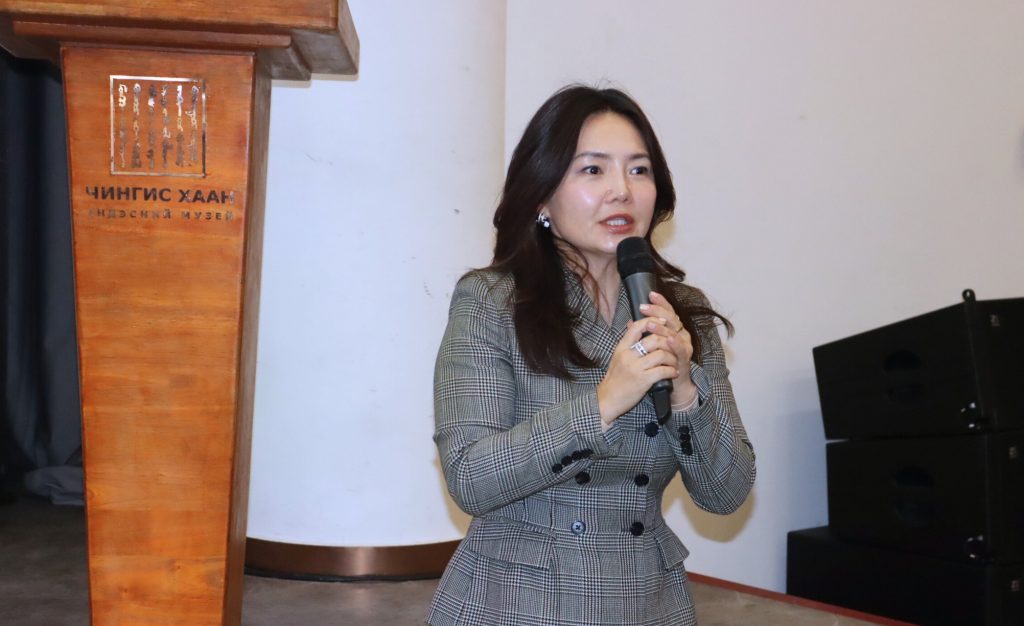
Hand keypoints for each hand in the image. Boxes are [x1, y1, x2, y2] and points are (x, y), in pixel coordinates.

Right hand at [596, 317, 679, 429]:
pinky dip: (671, 371)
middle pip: (654, 339)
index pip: (637, 327)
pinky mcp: (642, 380)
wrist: (608, 399)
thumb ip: (628, 343)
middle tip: (674, 347)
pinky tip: (672, 373)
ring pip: (661, 354)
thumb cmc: (615, 378)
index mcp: (622, 347)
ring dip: (672, 358)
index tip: (663, 321)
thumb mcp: (618, 357)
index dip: (652, 321)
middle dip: (668, 342)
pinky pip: (663, 371)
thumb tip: (635, 326)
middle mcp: (628, 355)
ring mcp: (635, 368)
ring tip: (674, 362)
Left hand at [640, 291, 697, 406]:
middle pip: (671, 318)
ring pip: (674, 333)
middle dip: (657, 312)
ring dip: (662, 328)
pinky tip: (668, 339)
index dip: (660, 303)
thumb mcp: (650, 346)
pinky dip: (674, 344)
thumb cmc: (661, 363)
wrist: (672, 385)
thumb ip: (643, 333)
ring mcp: (684, 346)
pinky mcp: (685, 359)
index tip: (650, 294)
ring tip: (650, 323)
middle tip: (644, 307)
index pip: (667, 312)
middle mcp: (681, 334)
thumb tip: (630, 321)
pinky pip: (680, 349)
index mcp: (673, 329)